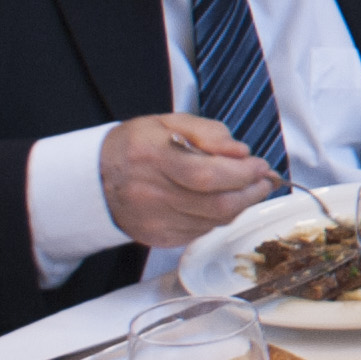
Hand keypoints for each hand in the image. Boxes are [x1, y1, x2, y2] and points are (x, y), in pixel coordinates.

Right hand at [97, 114, 278, 249]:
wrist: (97, 177)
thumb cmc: (137, 145)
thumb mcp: (171, 122)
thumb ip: (210, 133)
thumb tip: (241, 152)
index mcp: (154, 158)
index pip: (209, 175)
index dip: (243, 174)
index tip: (260, 166)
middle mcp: (152, 193)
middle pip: (217, 205)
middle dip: (251, 193)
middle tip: (263, 180)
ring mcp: (154, 220)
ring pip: (213, 222)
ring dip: (239, 206)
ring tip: (246, 189)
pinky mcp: (158, 237)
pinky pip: (201, 232)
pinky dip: (218, 218)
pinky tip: (219, 202)